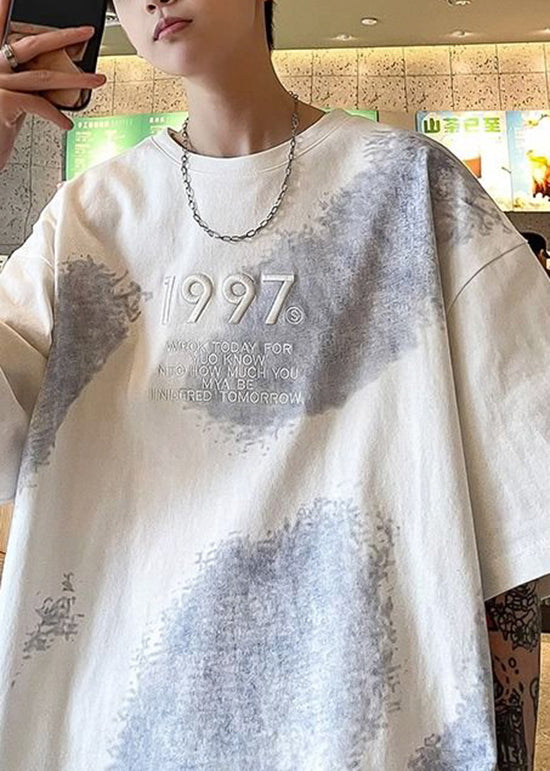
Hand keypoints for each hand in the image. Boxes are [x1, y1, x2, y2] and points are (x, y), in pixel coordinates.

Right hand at [0, 0, 106, 169]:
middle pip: (29, 45)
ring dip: (76, 79)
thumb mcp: (10, 105)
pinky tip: (66, 125)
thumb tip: (53, 83)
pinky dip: (57, 115)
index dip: (3, 10)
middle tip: (86, 32)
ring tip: (98, 81)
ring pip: (43, 75)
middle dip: (62, 36)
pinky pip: (40, 103)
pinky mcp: (3, 102)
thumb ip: (25, 88)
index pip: (0, 30)